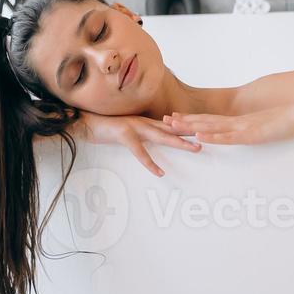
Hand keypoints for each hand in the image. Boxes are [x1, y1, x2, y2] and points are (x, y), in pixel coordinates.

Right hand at [76, 112, 200, 176]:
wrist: (84, 121)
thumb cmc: (105, 127)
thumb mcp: (128, 130)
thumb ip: (142, 133)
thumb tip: (155, 139)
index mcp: (145, 121)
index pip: (172, 124)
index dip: (189, 127)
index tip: (206, 131)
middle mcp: (143, 122)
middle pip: (172, 128)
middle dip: (191, 133)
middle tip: (209, 139)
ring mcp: (134, 127)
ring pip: (161, 135)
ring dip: (179, 142)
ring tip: (194, 149)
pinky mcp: (123, 134)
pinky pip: (139, 151)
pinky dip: (150, 162)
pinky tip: (159, 172)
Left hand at [162, 104, 293, 144]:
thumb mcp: (273, 129)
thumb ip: (262, 131)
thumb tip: (257, 136)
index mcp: (243, 122)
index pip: (214, 121)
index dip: (194, 120)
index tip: (177, 119)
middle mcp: (240, 122)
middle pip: (207, 121)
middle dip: (185, 121)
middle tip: (164, 120)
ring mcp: (245, 127)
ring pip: (213, 127)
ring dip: (192, 126)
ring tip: (172, 125)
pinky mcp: (253, 134)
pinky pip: (230, 136)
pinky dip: (214, 136)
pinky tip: (200, 136)